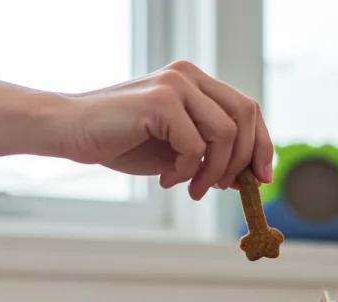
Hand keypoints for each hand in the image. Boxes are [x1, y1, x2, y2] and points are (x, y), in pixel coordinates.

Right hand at [45, 61, 273, 200]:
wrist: (75, 132)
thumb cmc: (124, 141)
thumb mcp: (177, 150)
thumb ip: (209, 153)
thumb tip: (246, 175)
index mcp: (196, 83)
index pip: (247, 109)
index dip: (262, 145)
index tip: (261, 179)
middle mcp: (189, 76)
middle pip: (245, 116)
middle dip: (243, 160)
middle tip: (223, 188)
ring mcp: (175, 85)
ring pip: (225, 134)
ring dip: (214, 172)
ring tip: (192, 189)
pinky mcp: (161, 101)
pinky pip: (196, 147)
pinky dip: (186, 172)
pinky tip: (166, 179)